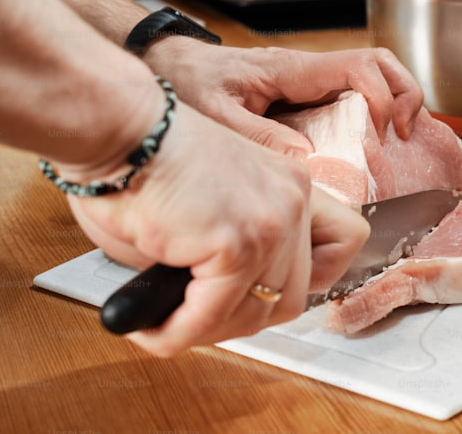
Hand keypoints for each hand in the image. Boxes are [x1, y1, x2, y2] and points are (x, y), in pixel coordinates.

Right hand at [64, 103, 368, 355]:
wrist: (118, 130)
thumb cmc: (144, 161)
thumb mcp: (212, 203)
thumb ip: (239, 250)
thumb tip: (229, 305)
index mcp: (292, 184)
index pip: (342, 242)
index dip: (309, 280)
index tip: (261, 293)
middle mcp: (293, 200)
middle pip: (297, 292)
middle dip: (243, 318)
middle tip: (197, 318)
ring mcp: (272, 221)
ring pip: (260, 313)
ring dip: (209, 330)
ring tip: (168, 324)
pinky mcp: (237, 243)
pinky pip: (214, 313)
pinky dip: (180, 331)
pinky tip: (152, 327)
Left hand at [143, 41, 423, 156]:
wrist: (167, 65)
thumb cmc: (186, 81)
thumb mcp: (213, 111)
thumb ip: (255, 134)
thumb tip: (305, 157)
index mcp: (292, 69)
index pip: (359, 66)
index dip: (382, 95)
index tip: (383, 130)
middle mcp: (309, 72)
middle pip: (380, 65)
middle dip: (405, 93)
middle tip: (406, 134)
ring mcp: (311, 83)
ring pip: (373, 78)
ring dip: (396, 103)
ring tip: (397, 142)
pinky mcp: (306, 98)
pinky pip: (352, 100)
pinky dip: (373, 118)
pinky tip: (370, 149)